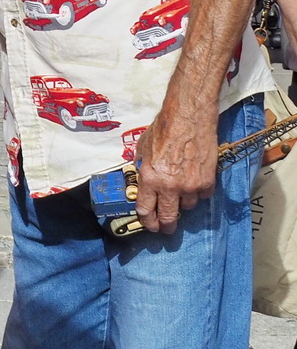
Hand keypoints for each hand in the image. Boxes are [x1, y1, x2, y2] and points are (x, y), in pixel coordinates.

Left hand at [133, 100, 217, 233]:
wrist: (189, 119)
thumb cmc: (163, 130)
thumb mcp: (142, 148)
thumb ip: (142, 166)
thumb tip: (141, 177)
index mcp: (149, 178)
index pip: (145, 209)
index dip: (147, 220)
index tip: (149, 225)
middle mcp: (169, 186)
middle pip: (167, 216)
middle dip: (166, 226)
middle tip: (166, 229)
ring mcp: (190, 186)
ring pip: (187, 207)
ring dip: (183, 203)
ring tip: (180, 195)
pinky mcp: (207, 182)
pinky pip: (202, 196)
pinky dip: (198, 193)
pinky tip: (195, 183)